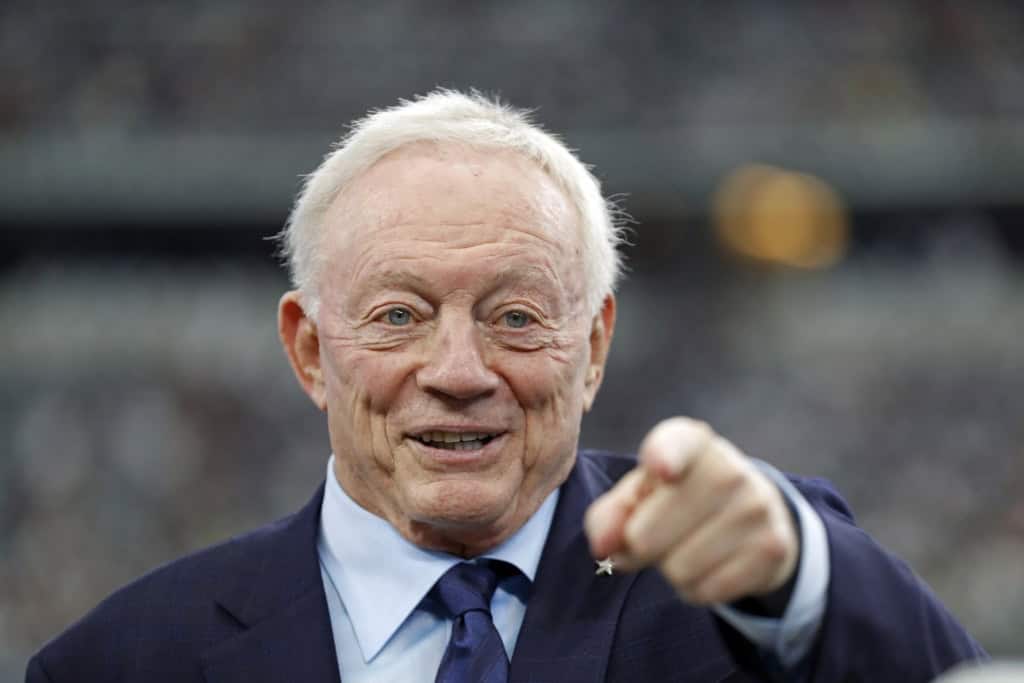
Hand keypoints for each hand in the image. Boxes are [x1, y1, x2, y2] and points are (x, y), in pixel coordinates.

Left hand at [584, 417, 798, 604]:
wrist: (752, 512)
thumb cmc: (677, 499)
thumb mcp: (639, 495)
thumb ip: (609, 516)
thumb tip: (603, 547)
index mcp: (690, 442)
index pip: (676, 444)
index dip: (665, 457)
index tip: (660, 469)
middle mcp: (728, 468)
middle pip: (647, 535)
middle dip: (639, 546)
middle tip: (656, 533)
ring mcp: (756, 507)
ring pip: (678, 569)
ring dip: (670, 569)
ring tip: (687, 545)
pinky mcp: (772, 548)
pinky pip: (706, 591)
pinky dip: (696, 588)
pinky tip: (711, 563)